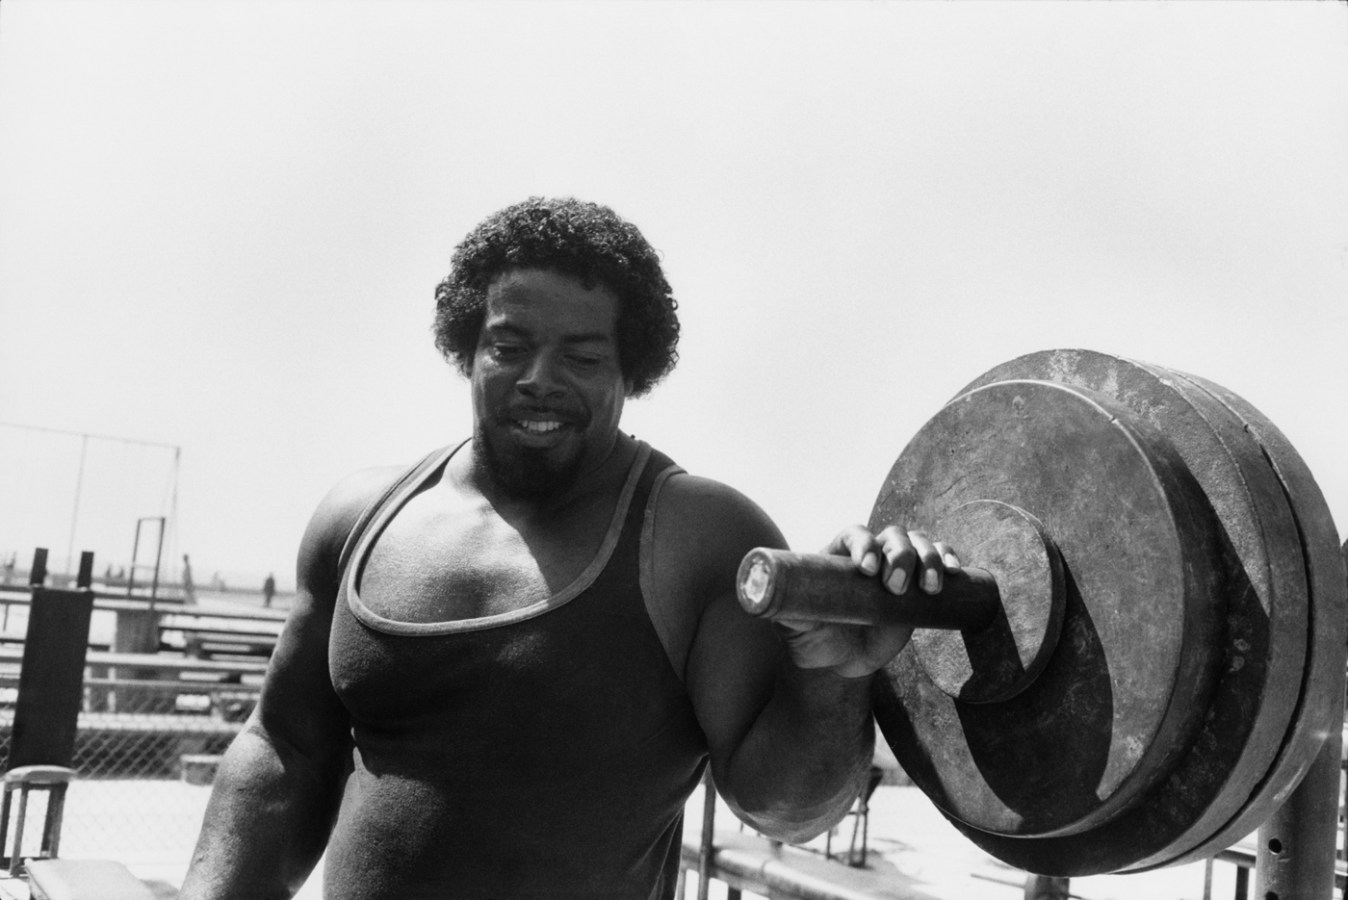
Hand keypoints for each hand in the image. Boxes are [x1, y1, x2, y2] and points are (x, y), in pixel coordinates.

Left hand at [774, 525, 960, 677]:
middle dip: (899, 555)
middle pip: (891, 536)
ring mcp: (896, 567)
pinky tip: (953, 574)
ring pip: (918, 544)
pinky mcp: (918, 584)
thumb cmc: (810, 638)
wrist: (839, 664)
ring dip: (928, 558)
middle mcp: (869, 554)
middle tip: (896, 586)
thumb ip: (778, 606)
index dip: (864, 545)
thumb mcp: (791, 623)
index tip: (866, 569)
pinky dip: (948, 560)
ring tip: (929, 587)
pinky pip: (938, 560)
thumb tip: (757, 591)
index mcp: (838, 555)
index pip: (854, 535)